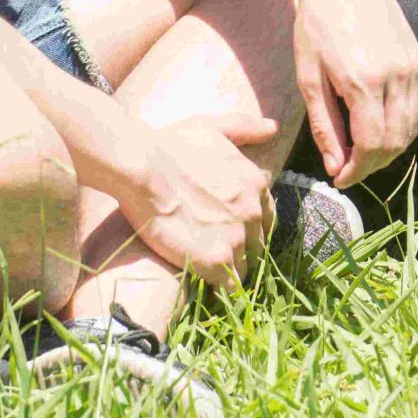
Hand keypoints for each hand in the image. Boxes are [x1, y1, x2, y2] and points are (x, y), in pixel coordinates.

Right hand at [119, 110, 277, 290]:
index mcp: (256, 183)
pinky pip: (230, 287)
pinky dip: (219, 289)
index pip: (266, 217)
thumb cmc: (171, 144)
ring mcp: (238, 237)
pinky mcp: (217, 261)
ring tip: (206, 271)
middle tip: (212, 251)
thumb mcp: (213, 127)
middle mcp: (254, 211)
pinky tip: (203, 284)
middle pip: (258, 245)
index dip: (248, 227)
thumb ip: (246, 127)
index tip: (227, 231)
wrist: (143, 168)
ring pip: (245, 268)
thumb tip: (273, 127)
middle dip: (240, 249)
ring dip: (229, 271)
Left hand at [292, 0, 417, 187]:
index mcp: (363, 81)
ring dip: (393, 149)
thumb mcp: (308, 76)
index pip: (371, 145)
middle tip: (349, 170)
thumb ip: (325, 126)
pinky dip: (408, 127)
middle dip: (373, 165)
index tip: (339, 179)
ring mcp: (413, 66)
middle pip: (395, 141)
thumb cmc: (316, 23)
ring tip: (366, 153)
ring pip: (413, 127)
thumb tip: (336, 167)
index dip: (356, 171)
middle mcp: (396, 75)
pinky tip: (387, 129)